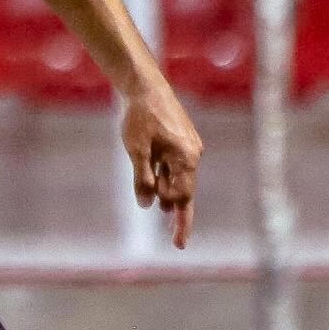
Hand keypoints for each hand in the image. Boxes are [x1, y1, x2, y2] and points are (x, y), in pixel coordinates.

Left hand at [121, 77, 203, 249]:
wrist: (145, 87)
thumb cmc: (140, 118)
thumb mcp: (136, 150)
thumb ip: (142, 178)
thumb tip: (147, 205)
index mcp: (186, 158)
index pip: (183, 197)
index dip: (178, 220)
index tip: (176, 239)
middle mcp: (192, 154)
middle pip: (186, 191)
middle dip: (178, 214)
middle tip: (179, 242)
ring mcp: (188, 147)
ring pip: (179, 179)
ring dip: (167, 193)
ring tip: (160, 211)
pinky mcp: (181, 141)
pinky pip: (175, 166)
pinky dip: (165, 178)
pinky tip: (156, 187)